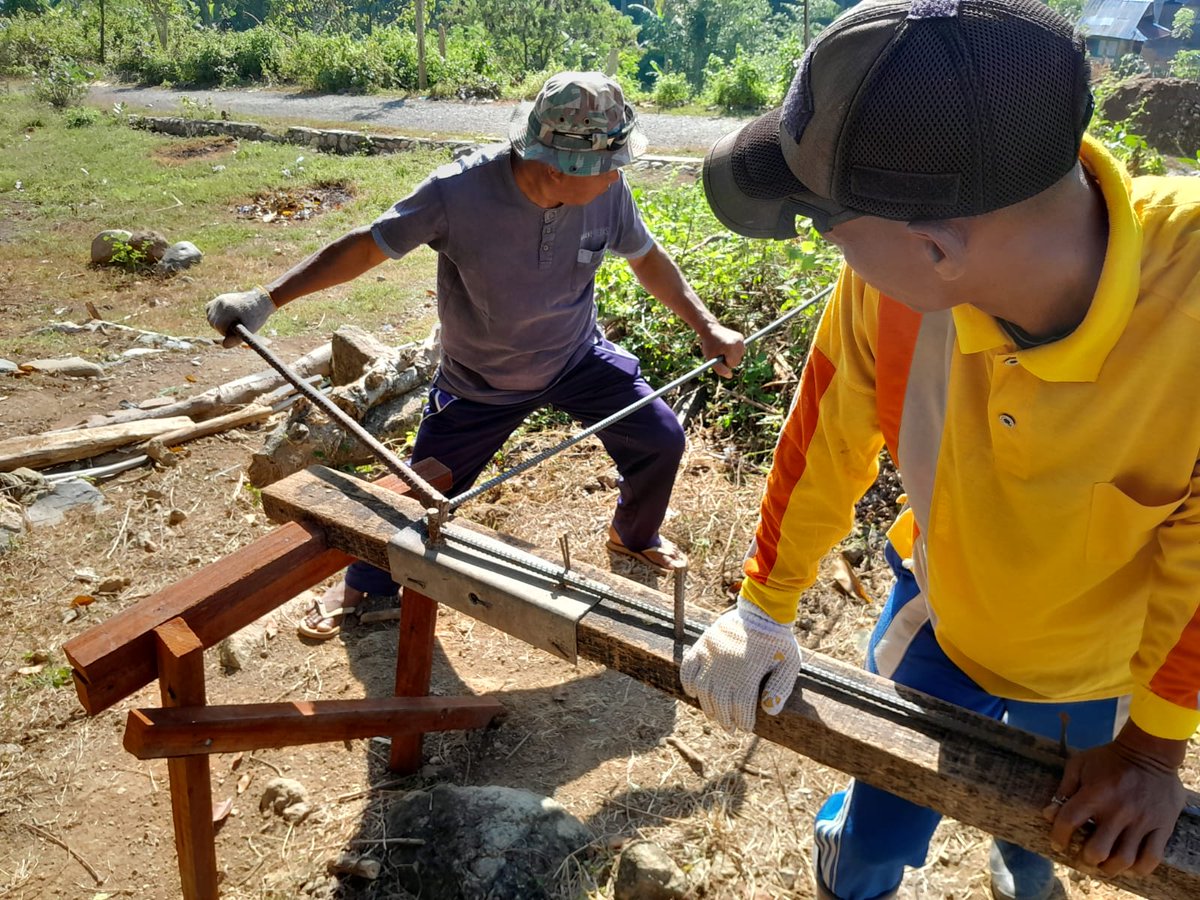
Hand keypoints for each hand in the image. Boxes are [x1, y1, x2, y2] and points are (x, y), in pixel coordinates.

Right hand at [205, 286, 274, 347]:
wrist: (260, 301)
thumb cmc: (256, 317)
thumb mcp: (249, 330)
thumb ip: (236, 339)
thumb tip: (224, 345)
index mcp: (227, 309)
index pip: (221, 329)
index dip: (230, 332)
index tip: (240, 328)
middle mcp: (220, 302)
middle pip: (214, 324)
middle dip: (225, 328)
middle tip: (238, 324)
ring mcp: (217, 300)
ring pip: (211, 319)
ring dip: (221, 323)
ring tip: (235, 319)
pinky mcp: (217, 299)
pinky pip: (209, 312)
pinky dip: (216, 316)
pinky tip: (227, 315)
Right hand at [679, 598, 800, 731]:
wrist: (762, 610)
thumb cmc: (778, 640)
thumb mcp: (790, 663)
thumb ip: (781, 688)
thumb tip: (769, 712)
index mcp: (748, 670)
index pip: (741, 706)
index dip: (743, 721)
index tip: (745, 728)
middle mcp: (726, 664)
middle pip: (720, 701)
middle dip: (725, 719)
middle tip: (730, 728)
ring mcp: (711, 653)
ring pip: (703, 688)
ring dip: (708, 706)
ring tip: (715, 716)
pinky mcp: (703, 644)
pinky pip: (688, 666)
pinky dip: (687, 682)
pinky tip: (693, 694)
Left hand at [698, 323, 744, 377]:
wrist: (710, 329)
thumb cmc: (709, 345)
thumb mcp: (711, 359)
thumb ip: (720, 369)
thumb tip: (730, 376)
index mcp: (731, 347)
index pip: (733, 364)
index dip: (725, 362)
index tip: (719, 355)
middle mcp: (739, 342)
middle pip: (738, 360)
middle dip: (729, 359)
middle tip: (720, 352)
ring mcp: (741, 339)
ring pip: (739, 356)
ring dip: (732, 355)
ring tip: (723, 348)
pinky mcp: (741, 337)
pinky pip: (740, 350)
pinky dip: (734, 350)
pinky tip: (727, 344)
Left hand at [1043, 721, 1184, 876]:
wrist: (1150, 751)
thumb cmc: (1109, 758)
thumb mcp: (1080, 764)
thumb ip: (1064, 789)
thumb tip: (1049, 814)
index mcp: (1094, 793)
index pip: (1068, 822)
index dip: (1058, 837)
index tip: (1058, 843)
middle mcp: (1118, 810)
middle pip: (1097, 850)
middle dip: (1086, 860)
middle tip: (1084, 859)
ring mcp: (1142, 820)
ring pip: (1124, 859)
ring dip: (1110, 868)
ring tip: (1104, 865)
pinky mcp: (1162, 826)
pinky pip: (1151, 857)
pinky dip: (1138, 868)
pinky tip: (1129, 866)